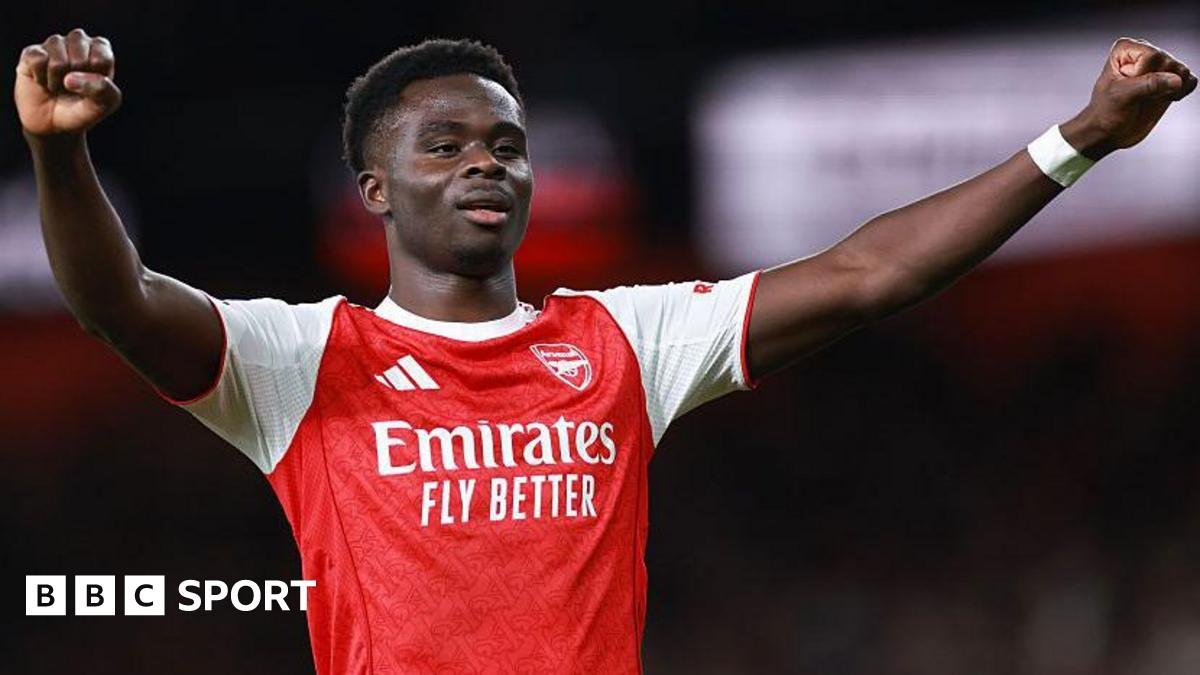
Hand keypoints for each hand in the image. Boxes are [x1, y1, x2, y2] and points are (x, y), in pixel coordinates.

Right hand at [14, 28, 121, 137]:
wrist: (54, 124)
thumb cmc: (83, 109)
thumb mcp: (104, 104)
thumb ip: (102, 89)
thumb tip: (70, 78)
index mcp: (100, 49)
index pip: (101, 58)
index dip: (96, 79)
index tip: (93, 88)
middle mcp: (77, 41)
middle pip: (79, 58)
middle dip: (76, 80)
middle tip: (72, 87)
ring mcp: (53, 45)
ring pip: (57, 60)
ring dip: (57, 82)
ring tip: (58, 85)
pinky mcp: (32, 52)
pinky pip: (37, 60)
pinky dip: (41, 78)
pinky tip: (43, 81)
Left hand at [1061, 37, 1195, 159]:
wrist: (1109, 132)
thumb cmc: (1106, 112)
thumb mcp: (1121, 96)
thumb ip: (1148, 84)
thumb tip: (1176, 80)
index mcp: (1126, 49)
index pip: (1152, 56)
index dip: (1143, 75)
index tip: (1126, 88)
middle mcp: (1145, 53)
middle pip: (1169, 62)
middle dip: (1158, 84)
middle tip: (1139, 96)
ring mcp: (1159, 67)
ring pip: (1182, 71)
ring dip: (1171, 90)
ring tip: (1149, 98)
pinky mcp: (1171, 81)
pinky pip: (1190, 81)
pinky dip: (1182, 92)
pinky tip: (1164, 99)